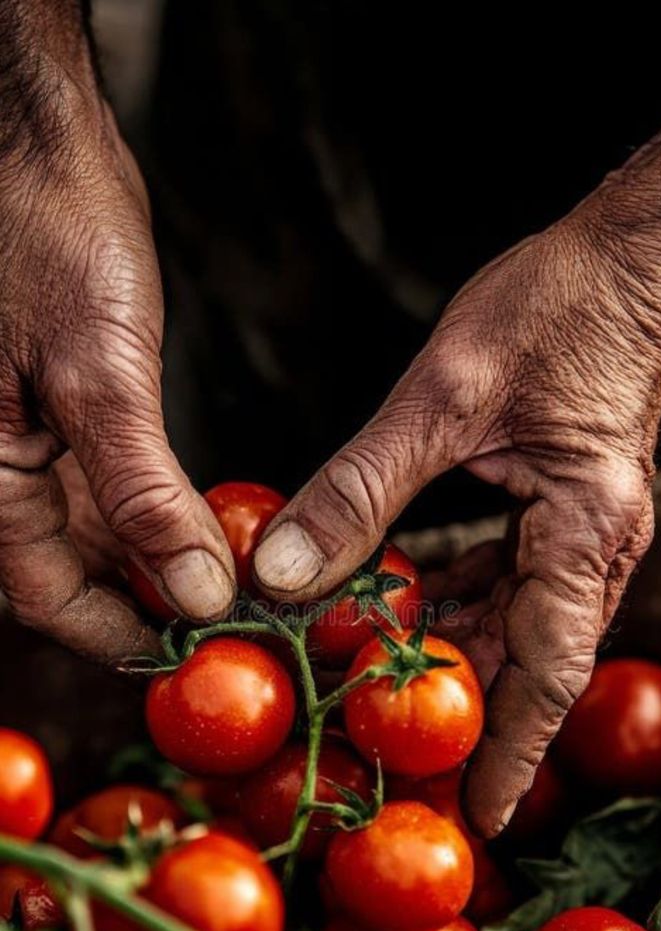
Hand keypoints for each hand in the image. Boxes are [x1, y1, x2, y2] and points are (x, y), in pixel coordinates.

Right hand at [0, 4, 234, 661]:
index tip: (197, 648)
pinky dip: (161, 513)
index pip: (49, 596)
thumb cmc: (45, 237)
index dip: (124, 631)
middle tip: (234, 620)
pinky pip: (111, 492)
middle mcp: (5, 474)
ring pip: (99, 540)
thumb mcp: (98, 372)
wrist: (39, 150)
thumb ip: (141, 493)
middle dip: (154, 601)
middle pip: (77, 576)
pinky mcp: (70, 419)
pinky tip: (210, 524)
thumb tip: (192, 589)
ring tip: (236, 579)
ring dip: (164, 562)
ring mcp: (35, 449)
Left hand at [253, 129, 660, 834]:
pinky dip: (452, 599)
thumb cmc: (565, 306)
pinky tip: (397, 604)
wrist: (630, 257)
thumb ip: (362, 489)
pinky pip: (504, 576)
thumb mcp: (446, 395)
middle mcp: (591, 546)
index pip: (547, 671)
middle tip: (394, 764)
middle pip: (525, 663)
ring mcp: (578, 530)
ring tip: (378, 695)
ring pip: (510, 624)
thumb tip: (284, 574)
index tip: (474, 817)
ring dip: (449, 656)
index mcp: (583, 530)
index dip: (512, 753)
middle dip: (464, 718)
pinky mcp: (559, 507)